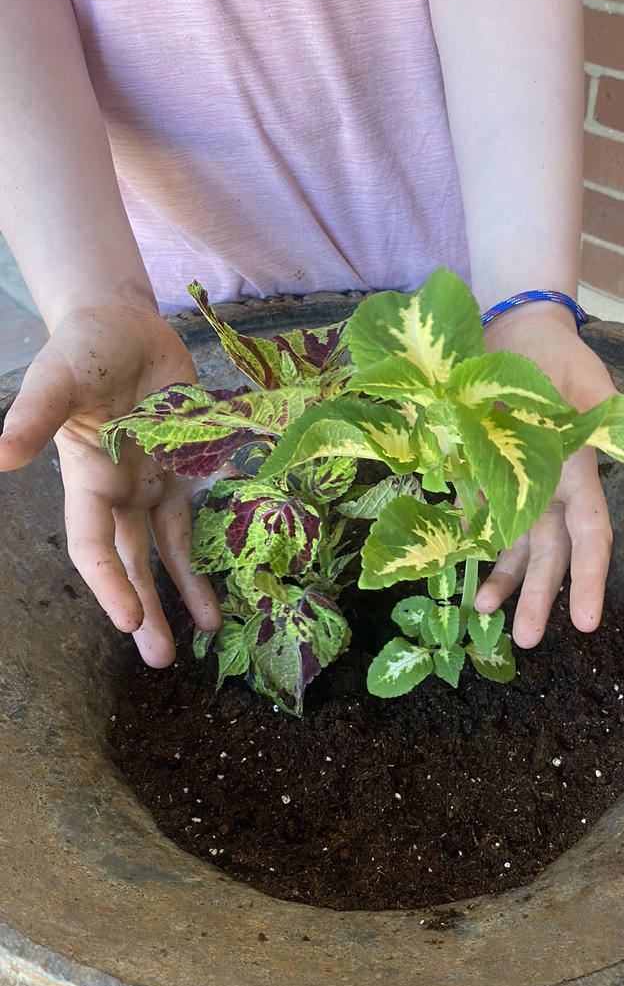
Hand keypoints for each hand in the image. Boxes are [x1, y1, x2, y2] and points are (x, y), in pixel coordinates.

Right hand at [0, 304, 220, 665]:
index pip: (92, 544)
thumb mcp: (57, 379)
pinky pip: (200, 519)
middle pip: (131, 563)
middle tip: (160, 658)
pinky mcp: (188, 470)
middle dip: (145, 610)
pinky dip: (212, 549)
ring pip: (167, 551)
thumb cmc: (84, 350)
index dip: (107, 582)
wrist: (123, 327)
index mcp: (86, 480)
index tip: (128, 620)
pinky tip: (226, 577)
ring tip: (200, 635)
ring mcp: (154, 485)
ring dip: (182, 592)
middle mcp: (120, 493)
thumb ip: (35, 416)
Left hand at [475, 304, 623, 646]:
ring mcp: (513, 486)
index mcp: (581, 476)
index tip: (590, 623)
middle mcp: (549, 491)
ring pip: (512, 546)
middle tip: (527, 642)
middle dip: (540, 598)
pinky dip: (466, 544)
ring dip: (502, 580)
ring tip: (481, 613)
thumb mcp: (592, 389)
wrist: (515, 333)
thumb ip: (616, 425)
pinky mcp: (478, 475)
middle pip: (548, 555)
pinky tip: (455, 571)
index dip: (593, 579)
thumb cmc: (562, 360)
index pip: (592, 537)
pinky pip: (474, 519)